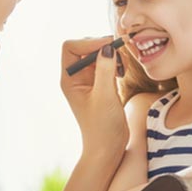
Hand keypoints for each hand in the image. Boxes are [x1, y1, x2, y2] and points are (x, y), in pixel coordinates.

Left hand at [60, 37, 127, 155]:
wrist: (108, 148)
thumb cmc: (102, 127)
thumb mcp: (105, 96)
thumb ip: (105, 70)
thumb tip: (107, 46)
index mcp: (69, 79)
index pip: (70, 47)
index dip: (89, 42)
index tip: (109, 46)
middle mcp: (76, 77)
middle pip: (85, 46)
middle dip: (102, 46)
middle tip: (120, 55)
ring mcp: (88, 80)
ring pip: (97, 53)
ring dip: (111, 55)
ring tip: (122, 69)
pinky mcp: (100, 84)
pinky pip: (106, 63)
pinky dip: (115, 63)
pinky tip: (122, 74)